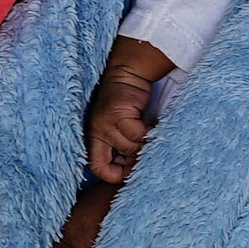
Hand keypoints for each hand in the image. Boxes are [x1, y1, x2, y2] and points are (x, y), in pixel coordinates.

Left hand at [83, 39, 176, 185]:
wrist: (127, 73)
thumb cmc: (126, 103)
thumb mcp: (121, 127)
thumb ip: (124, 146)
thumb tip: (137, 167)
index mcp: (94, 137)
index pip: (96, 167)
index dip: (113, 175)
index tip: (130, 171)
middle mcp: (96, 132)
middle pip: (113, 161)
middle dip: (132, 161)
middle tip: (145, 151)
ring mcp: (105, 123)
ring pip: (129, 147)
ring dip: (144, 144)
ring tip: (152, 134)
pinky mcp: (118, 113)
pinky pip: (137, 134)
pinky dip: (150, 132)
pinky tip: (154, 124)